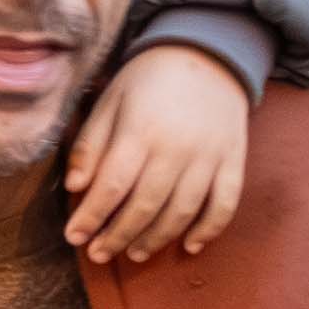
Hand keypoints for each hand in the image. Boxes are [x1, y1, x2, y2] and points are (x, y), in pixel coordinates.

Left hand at [64, 39, 256, 264]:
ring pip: (183, 212)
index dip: (91, 217)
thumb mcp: (109, 101)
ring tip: (134, 254)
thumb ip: (91, 144)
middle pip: (145, 206)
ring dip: (156, 239)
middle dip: (118, 236)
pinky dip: (209, 230)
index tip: (74, 237)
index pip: (112, 186)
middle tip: (99, 255)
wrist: (208, 53)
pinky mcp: (234, 160)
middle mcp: (177, 148)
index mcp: (141, 131)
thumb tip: (75, 187)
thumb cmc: (148, 80)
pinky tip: (189, 246)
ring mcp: (210, 156)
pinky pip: (225, 204)